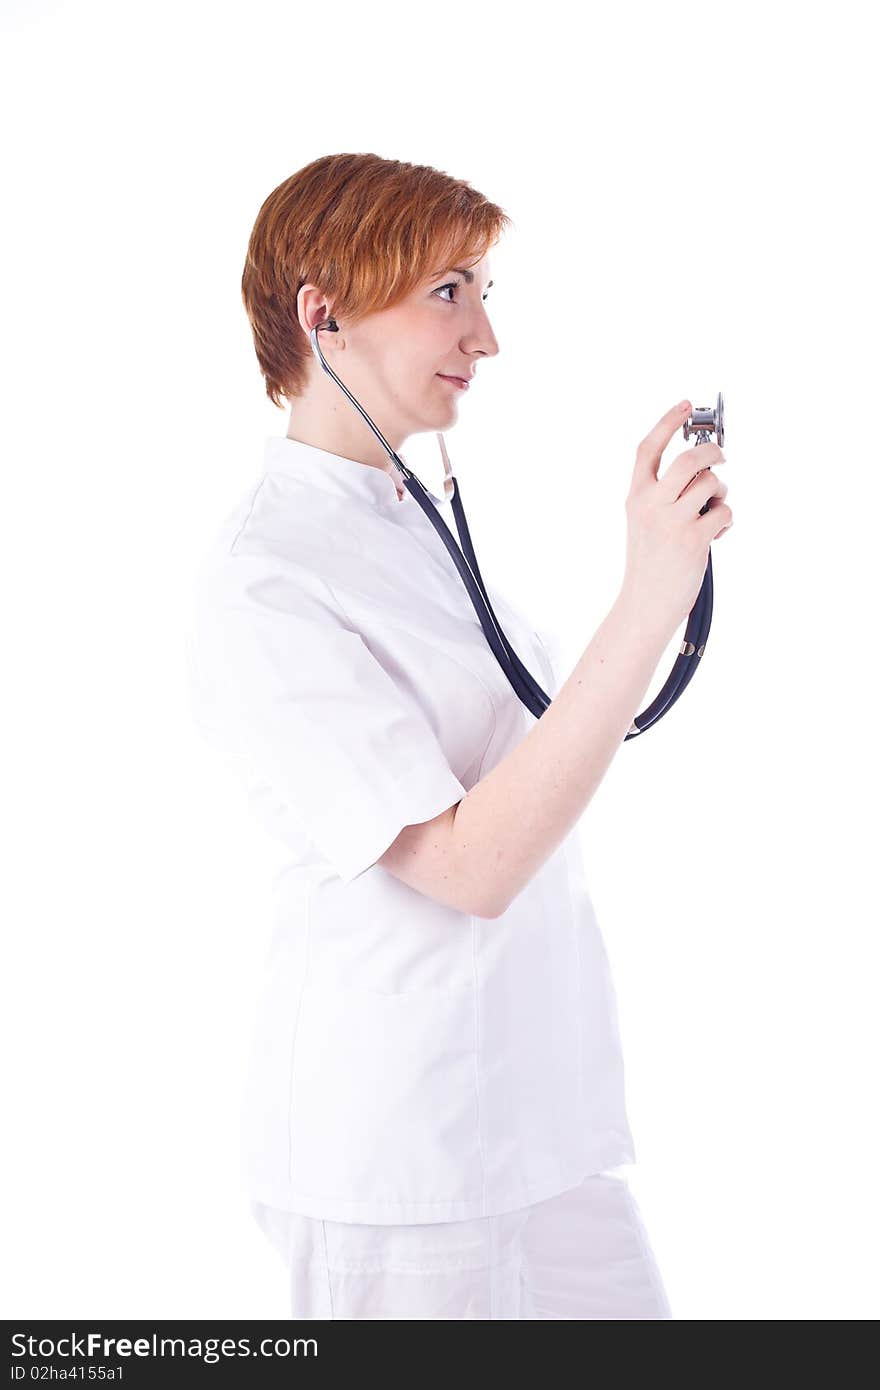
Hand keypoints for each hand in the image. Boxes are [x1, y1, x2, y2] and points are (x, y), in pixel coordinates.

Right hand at [619, 400, 732, 633]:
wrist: (645, 604)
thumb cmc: (649, 563)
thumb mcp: (643, 521)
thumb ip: (662, 493)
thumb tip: (703, 466)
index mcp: (635, 497)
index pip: (648, 448)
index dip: (668, 422)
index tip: (686, 405)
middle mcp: (651, 504)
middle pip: (689, 458)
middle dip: (713, 452)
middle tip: (721, 456)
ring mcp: (672, 521)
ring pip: (712, 483)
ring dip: (721, 493)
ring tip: (713, 511)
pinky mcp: (694, 539)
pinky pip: (724, 512)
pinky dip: (726, 520)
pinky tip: (715, 535)